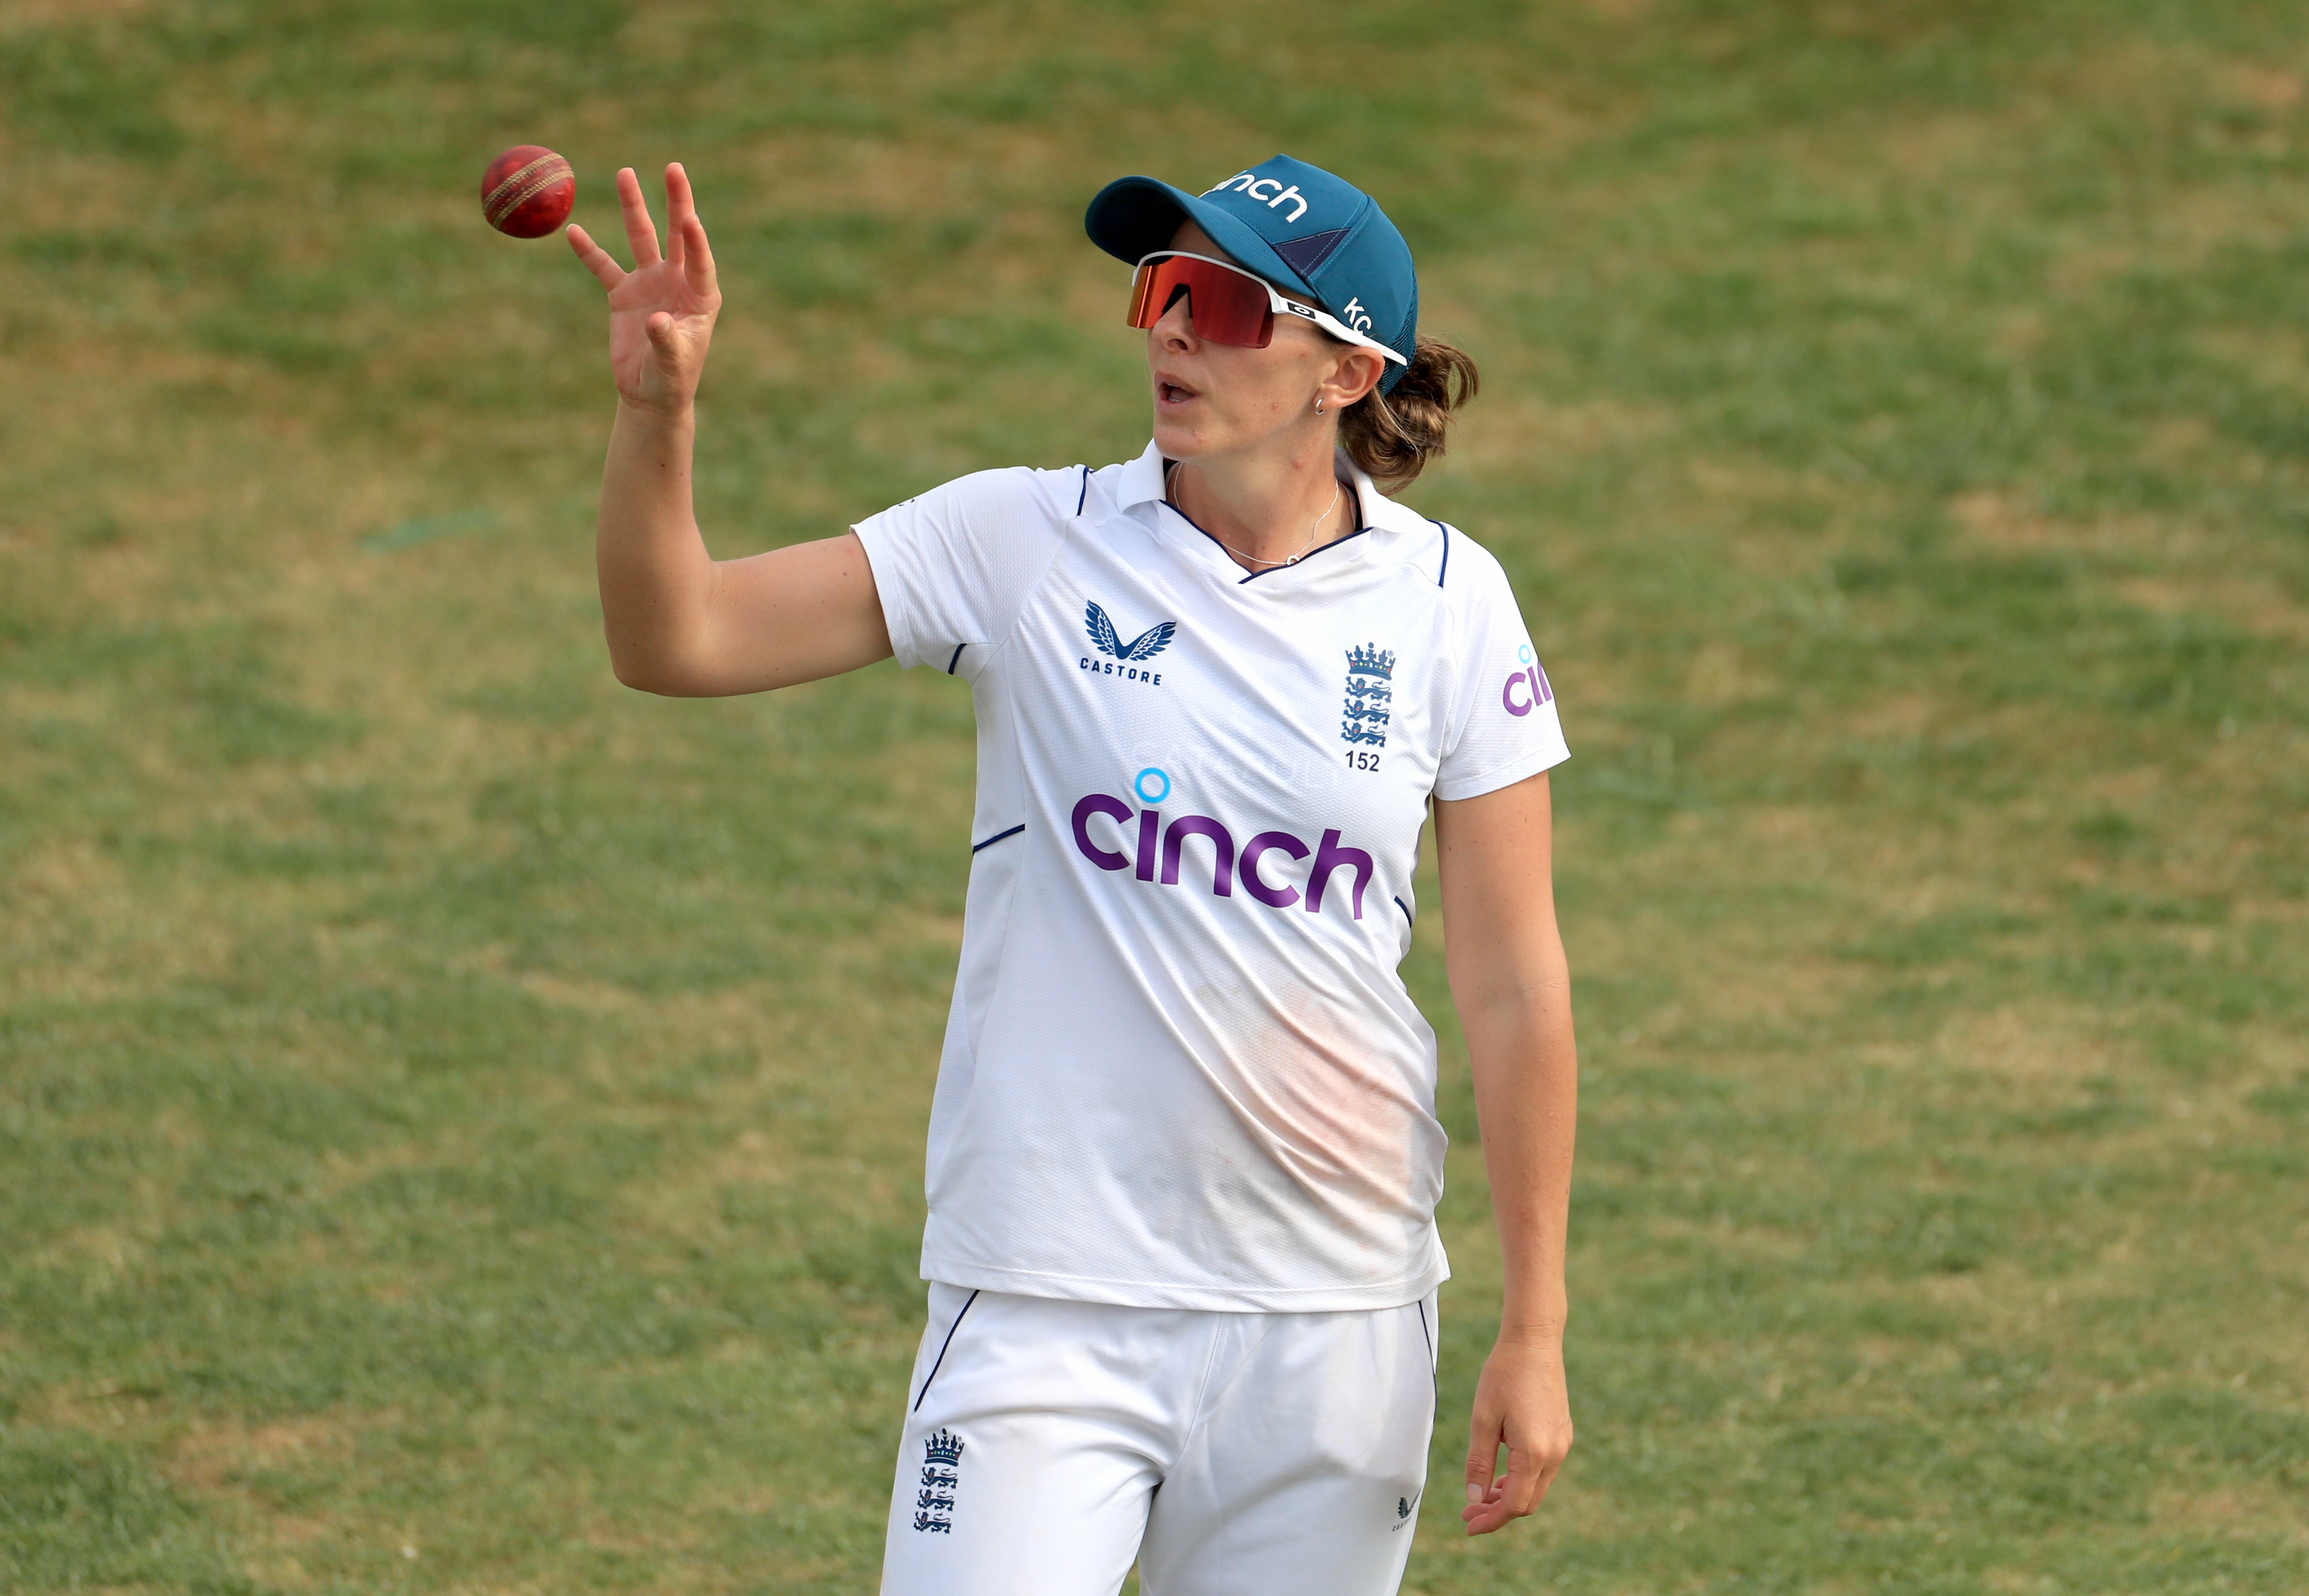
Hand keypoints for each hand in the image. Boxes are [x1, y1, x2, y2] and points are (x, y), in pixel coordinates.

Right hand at [568, 163, 722, 418]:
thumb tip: (658, 319)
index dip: (696, 241)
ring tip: (626, 172)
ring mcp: (649, 283)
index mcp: (699, 297)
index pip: (699, 261)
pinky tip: (574, 230)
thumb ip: (668, 341)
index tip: (690, 218)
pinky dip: (589, 250)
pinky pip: (603, 266)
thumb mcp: (672, 364)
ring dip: (634, 207)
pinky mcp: (623, 294)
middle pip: (676, 234)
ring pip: (641, 238)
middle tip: (674, 168)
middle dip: (676, 201)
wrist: (649, 394)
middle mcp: (676, 282)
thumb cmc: (671, 381)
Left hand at [1461, 1331, 1572, 1534]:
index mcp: (1535, 1453)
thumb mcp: (1483, 1420)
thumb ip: (1479, 1463)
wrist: (1534, 1341)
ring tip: (1480, 1494)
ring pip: (1536, 1486)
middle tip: (1468, 1510)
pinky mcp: (1562, 1433)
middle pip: (1529, 1502)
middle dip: (1498, 1511)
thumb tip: (1475, 1498)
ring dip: (1510, 1495)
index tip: (1468, 1525)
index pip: (1515, 1505)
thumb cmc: (1504, 1375)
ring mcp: (1562, 1443)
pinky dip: (1522, 1478)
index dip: (1491, 1520)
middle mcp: (1555, 1453)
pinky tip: (1500, 1473)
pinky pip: (1543, 1469)